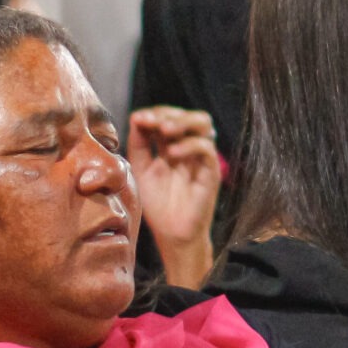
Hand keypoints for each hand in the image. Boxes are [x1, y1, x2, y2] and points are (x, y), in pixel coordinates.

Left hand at [127, 107, 221, 287]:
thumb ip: (139, 144)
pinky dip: (190, 145)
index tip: (138, 119)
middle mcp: (189, 148)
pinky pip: (206, 149)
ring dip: (183, 122)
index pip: (169, 116)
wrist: (171, 233)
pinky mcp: (210, 172)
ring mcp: (201, 158)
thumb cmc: (157, 204)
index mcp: (172, 145)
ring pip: (204, 124)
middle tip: (152, 122)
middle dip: (170, 114)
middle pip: (189, 115)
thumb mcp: (140, 169)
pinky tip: (173, 154)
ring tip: (165, 130)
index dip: (155, 113)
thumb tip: (137, 117)